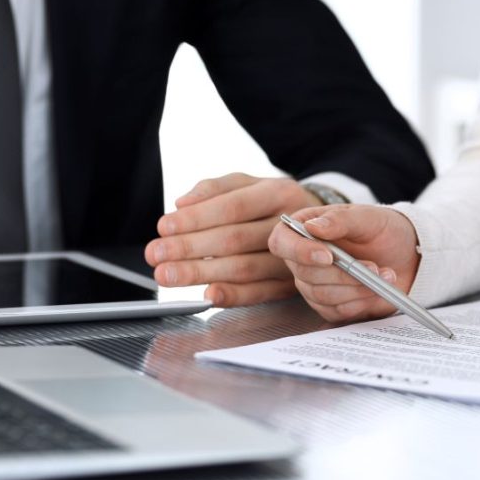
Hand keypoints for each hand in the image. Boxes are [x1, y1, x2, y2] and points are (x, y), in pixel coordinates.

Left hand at [145, 174, 321, 307]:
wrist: (322, 225)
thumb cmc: (274, 203)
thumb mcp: (250, 184)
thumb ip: (216, 188)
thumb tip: (182, 203)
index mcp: (278, 193)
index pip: (232, 206)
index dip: (197, 218)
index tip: (163, 227)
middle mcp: (289, 224)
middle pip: (235, 238)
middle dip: (190, 248)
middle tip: (156, 254)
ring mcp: (294, 257)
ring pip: (245, 267)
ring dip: (202, 273)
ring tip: (168, 275)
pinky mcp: (291, 283)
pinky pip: (260, 292)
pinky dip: (233, 295)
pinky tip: (208, 295)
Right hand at [267, 204, 420, 321]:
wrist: (406, 254)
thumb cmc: (383, 230)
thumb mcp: (368, 217)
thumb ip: (341, 220)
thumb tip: (313, 227)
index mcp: (305, 229)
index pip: (282, 242)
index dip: (299, 252)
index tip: (328, 256)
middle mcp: (303, 259)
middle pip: (305, 274)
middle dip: (344, 274)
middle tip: (374, 267)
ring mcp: (314, 284)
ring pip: (322, 295)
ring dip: (357, 288)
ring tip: (385, 275)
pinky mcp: (330, 305)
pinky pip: (336, 311)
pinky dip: (360, 302)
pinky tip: (378, 290)